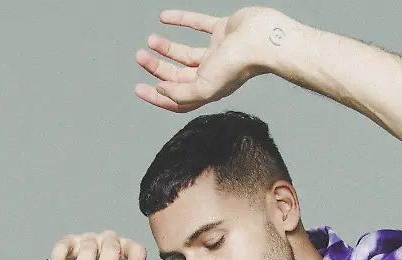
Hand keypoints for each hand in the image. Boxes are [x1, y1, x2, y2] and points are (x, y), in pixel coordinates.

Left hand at [134, 7, 285, 112]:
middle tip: (140, 56)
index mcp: (209, 90)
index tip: (138, 89)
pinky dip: (181, 20)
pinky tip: (164, 17)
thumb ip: (181, 93)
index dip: (157, 97)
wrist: (263, 39)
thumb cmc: (239, 65)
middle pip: (178, 74)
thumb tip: (162, 91)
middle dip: (157, 67)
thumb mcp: (205, 87)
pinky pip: (198, 24)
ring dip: (166, 47)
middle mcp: (213, 73)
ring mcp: (219, 51)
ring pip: (186, 52)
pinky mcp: (223, 30)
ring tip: (151, 40)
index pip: (178, 99)